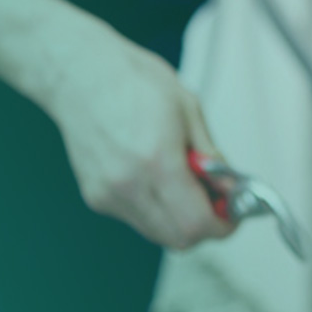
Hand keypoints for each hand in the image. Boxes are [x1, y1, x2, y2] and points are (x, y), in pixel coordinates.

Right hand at [44, 27, 234, 249]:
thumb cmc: (133, 81)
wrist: (79, 73)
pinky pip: (137, 219)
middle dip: (204, 226)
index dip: (222, 224)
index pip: (196, 223)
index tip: (232, 213)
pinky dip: (156, 209)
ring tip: (186, 184)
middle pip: (179, 238)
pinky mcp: (95, 197)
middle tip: (215, 200)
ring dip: (180, 219)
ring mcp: (108, 195)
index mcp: (157, 161)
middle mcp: (129, 185)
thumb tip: (229, 187)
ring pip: (158, 233)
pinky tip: (156, 178)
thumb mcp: (189, 109)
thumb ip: (211, 156)